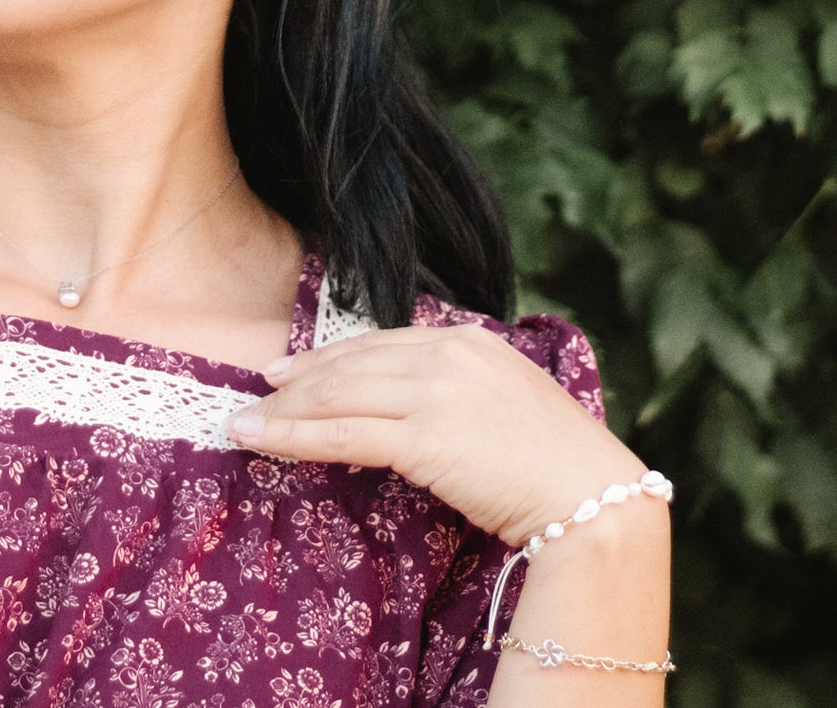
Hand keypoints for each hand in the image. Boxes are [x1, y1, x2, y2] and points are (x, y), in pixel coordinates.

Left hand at [225, 324, 648, 547]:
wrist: (592, 497)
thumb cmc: (558, 466)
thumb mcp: (508, 404)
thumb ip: (462, 392)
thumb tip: (414, 410)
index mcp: (471, 341)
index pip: (382, 343)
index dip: (331, 357)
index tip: (294, 368)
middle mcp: (449, 355)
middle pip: (352, 364)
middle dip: (300, 381)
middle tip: (260, 391)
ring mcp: (435, 392)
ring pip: (338, 396)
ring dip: (283, 410)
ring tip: (244, 422)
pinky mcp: (424, 436)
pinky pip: (340, 434)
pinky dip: (292, 437)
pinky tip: (260, 440)